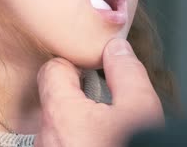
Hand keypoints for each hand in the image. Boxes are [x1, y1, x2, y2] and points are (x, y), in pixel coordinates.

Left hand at [35, 38, 163, 146]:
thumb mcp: (140, 110)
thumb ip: (127, 72)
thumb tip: (116, 48)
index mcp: (60, 112)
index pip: (53, 67)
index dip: (77, 63)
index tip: (96, 69)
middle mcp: (45, 134)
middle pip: (56, 96)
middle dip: (81, 94)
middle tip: (108, 103)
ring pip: (59, 123)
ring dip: (80, 120)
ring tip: (107, 127)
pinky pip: (62, 141)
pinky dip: (78, 138)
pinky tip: (102, 142)